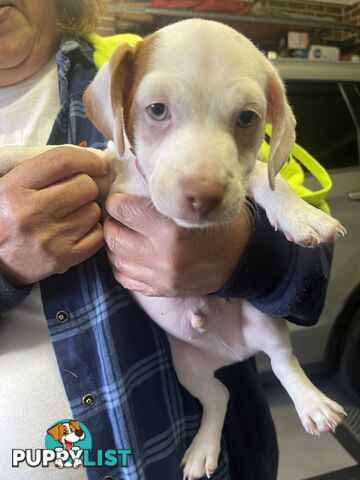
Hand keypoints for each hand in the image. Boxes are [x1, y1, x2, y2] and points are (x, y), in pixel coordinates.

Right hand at [0, 147, 108, 284]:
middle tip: (77, 194)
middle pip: (85, 186)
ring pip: (93, 211)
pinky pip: (98, 236)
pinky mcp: (63, 258)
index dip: (88, 158)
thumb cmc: (5, 217)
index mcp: (15, 187)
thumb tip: (87, 156)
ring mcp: (49, 238)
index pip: (62, 160)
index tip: (98, 164)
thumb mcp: (10, 185)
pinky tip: (77, 231)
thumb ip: (44, 170)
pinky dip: (93, 231)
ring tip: (71, 215)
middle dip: (87, 187)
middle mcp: (32, 212)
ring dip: (88, 210)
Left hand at [104, 193, 251, 295]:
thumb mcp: (199, 202)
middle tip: (120, 217)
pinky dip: (122, 266)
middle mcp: (162, 257)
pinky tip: (129, 255)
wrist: (245, 260)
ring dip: (115, 245)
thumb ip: (168, 193)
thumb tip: (134, 172)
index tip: (122, 199)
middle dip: (112, 223)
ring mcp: (161, 278)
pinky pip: (126, 280)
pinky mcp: (162, 291)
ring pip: (116, 260)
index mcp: (171, 230)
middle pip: (114, 237)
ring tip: (124, 234)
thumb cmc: (223, 224)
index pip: (122, 211)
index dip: (117, 201)